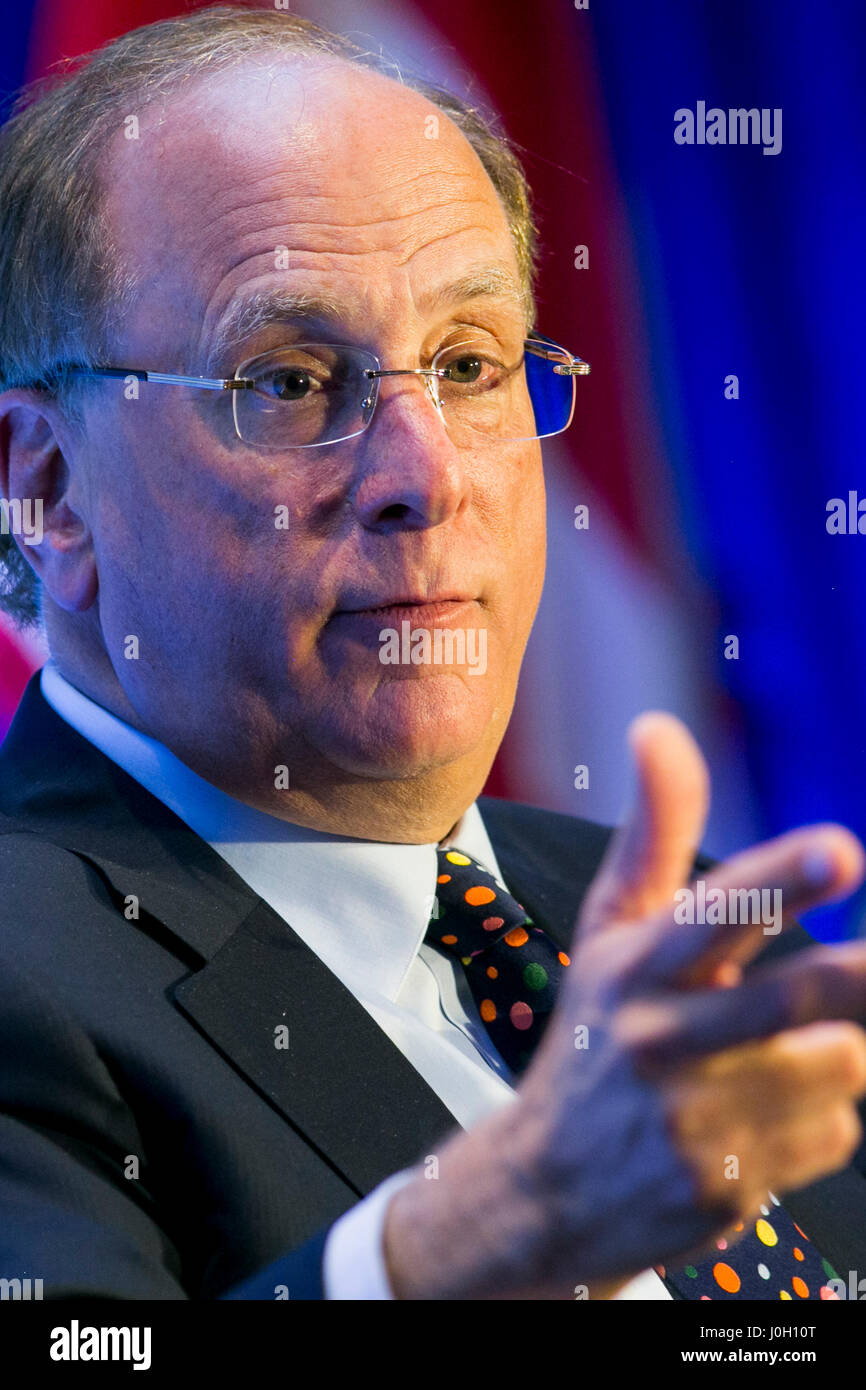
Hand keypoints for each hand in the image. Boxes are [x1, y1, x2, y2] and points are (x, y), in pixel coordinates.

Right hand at [383, 714, 865, 1298]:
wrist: (546, 1190)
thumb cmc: (597, 1036)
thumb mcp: (610, 932)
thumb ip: (653, 831)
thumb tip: (656, 724)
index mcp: (636, 965)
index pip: (713, 910)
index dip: (783, 879)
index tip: (842, 851)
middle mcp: (660, 1039)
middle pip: (800, 997)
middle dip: (860, 977)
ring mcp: (692, 1119)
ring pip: (839, 1066)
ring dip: (835, 1057)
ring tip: (777, 1062)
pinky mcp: (724, 1187)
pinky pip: (836, 1134)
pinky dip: (823, 1123)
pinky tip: (763, 1125)